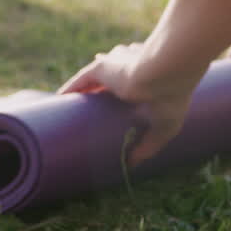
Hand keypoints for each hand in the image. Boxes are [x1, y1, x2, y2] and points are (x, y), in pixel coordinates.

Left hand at [58, 43, 199, 166]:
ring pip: (93, 82)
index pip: (132, 88)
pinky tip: (59, 99)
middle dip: (99, 93)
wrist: (164, 74)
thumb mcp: (165, 128)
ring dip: (82, 93)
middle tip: (88, 114)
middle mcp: (131, 70)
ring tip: (70, 111)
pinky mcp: (101, 66)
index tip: (111, 114)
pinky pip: (80, 80)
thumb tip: (131, 164)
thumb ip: (148, 147)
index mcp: (149, 81)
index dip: (121, 98)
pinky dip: (70, 89)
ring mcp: (115, 68)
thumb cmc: (172, 98)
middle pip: (109, 82)